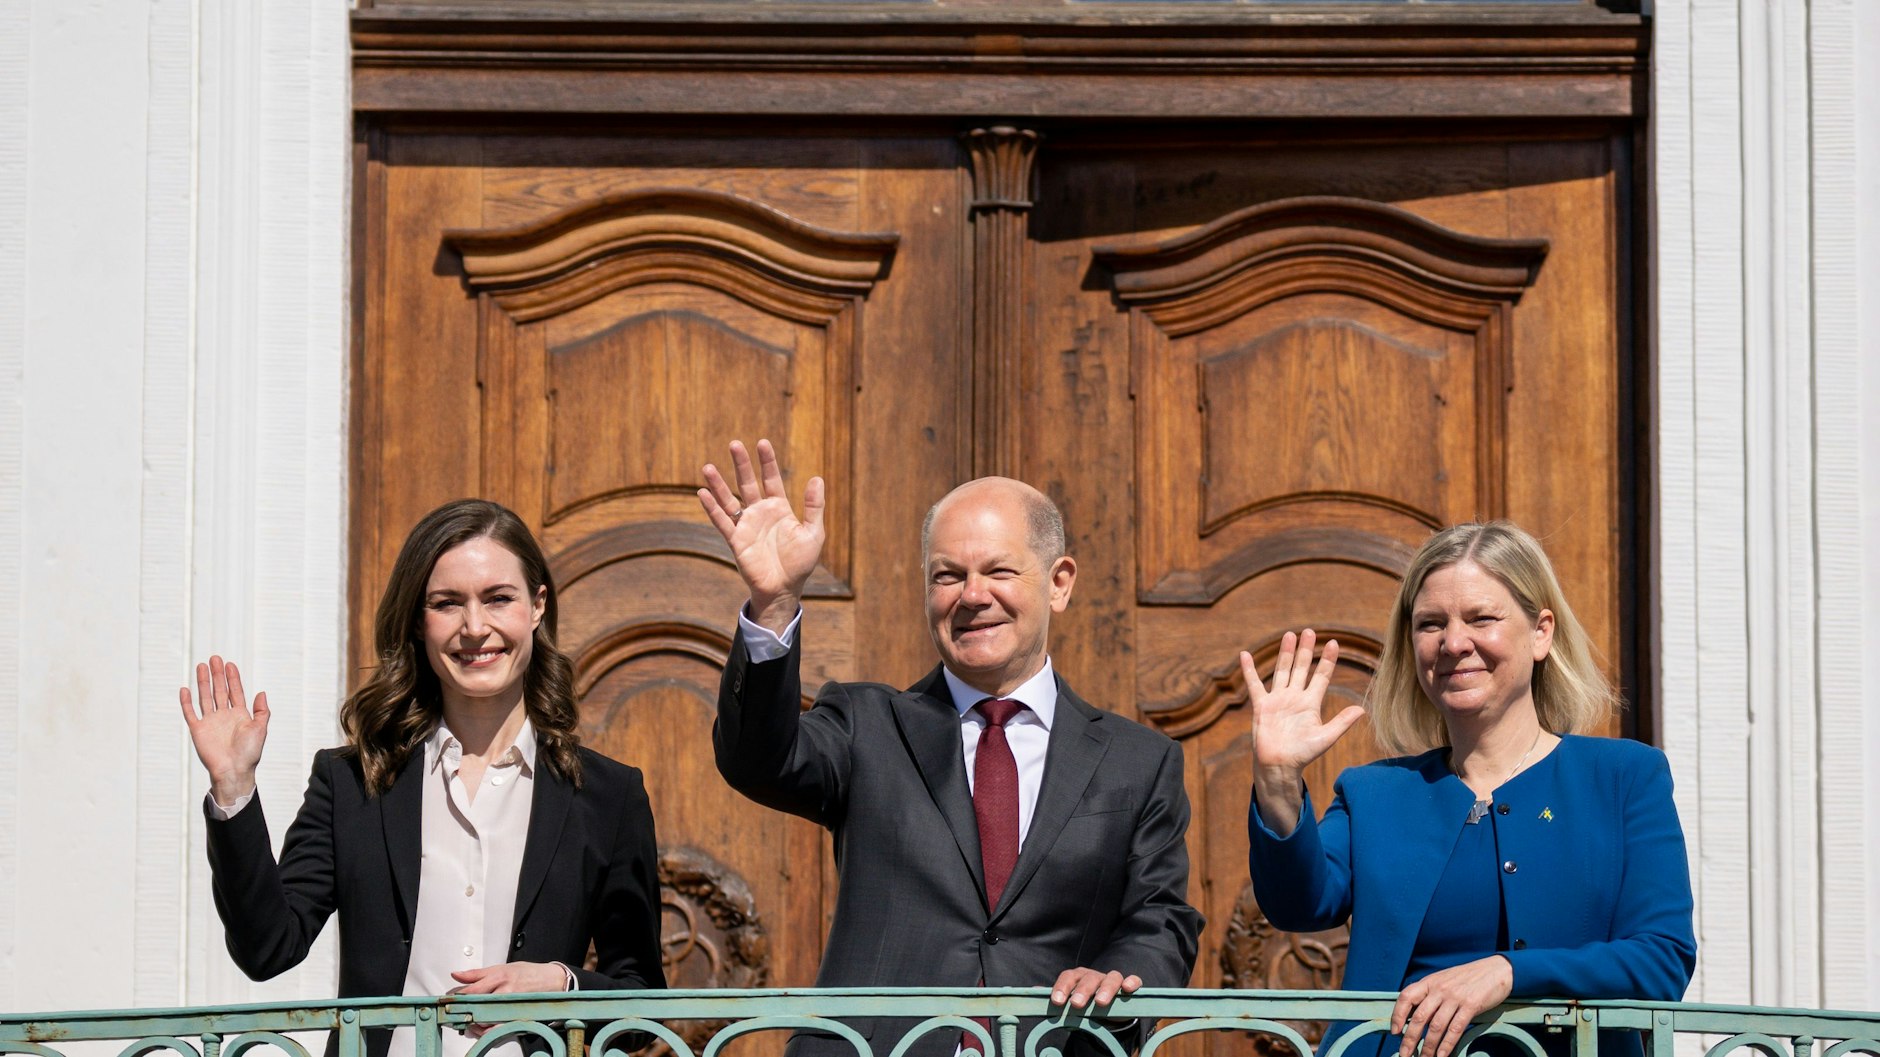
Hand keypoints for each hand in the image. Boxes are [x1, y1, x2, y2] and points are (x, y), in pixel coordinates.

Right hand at [179, 655, 269, 805]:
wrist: (234, 770)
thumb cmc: (250, 753)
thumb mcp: (260, 729)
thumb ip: (261, 711)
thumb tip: (261, 692)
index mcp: (240, 715)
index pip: (235, 691)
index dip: (232, 678)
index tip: (229, 663)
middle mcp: (224, 716)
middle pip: (219, 690)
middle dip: (217, 674)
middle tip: (214, 658)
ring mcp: (210, 722)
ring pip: (205, 697)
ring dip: (203, 682)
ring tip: (201, 666)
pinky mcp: (198, 730)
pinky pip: (190, 713)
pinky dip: (187, 702)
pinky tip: (185, 689)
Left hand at [449, 962, 572, 1036]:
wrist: (552, 980)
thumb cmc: (526, 973)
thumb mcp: (501, 968)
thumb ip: (477, 974)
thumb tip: (455, 974)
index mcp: (500, 976)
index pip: (472, 989)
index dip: (456, 997)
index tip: (446, 1002)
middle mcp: (505, 991)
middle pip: (476, 1006)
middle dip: (462, 1012)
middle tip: (452, 1016)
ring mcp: (511, 1006)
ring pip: (486, 1020)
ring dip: (472, 1024)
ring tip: (466, 1023)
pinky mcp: (516, 1017)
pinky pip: (497, 1030)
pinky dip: (486, 1032)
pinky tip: (480, 1029)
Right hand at [698, 439, 825, 634]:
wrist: (784, 588)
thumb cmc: (800, 563)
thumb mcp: (813, 533)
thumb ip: (814, 507)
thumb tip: (817, 478)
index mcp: (779, 508)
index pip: (771, 479)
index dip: (767, 462)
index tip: (762, 443)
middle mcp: (760, 512)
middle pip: (748, 483)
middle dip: (742, 464)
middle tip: (734, 444)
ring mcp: (746, 525)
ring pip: (730, 499)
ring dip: (719, 484)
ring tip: (707, 467)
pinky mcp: (736, 540)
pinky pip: (722, 521)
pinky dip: (712, 508)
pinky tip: (702, 493)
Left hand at [1049, 967, 1141, 1013]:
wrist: (1108, 1010)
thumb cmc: (1085, 1004)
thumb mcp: (1070, 1002)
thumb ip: (1055, 997)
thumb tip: (1032, 992)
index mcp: (1077, 977)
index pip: (1068, 977)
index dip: (1062, 988)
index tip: (1057, 1002)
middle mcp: (1094, 976)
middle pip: (1088, 978)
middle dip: (1082, 991)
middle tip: (1076, 1004)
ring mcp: (1112, 980)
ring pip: (1110, 978)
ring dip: (1106, 989)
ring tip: (1101, 1003)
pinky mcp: (1128, 986)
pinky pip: (1133, 980)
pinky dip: (1131, 982)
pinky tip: (1127, 989)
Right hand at [1242, 629, 1361, 833]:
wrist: (1279, 765)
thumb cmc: (1303, 754)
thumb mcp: (1326, 737)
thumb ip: (1342, 722)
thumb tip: (1362, 709)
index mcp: (1311, 703)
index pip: (1321, 676)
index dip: (1327, 660)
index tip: (1334, 643)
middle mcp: (1295, 697)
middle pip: (1301, 668)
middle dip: (1305, 650)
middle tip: (1309, 631)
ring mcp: (1278, 699)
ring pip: (1281, 671)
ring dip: (1285, 653)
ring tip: (1289, 635)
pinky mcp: (1262, 705)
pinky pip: (1255, 684)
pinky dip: (1250, 670)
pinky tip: (1245, 655)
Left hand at [1391, 956, 1512, 1056]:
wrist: (1496, 970)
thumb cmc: (1467, 978)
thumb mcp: (1444, 980)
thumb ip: (1430, 994)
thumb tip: (1414, 1016)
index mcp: (1430, 982)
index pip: (1406, 997)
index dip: (1397, 1015)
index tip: (1395, 1031)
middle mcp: (1440, 989)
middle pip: (1419, 1017)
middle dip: (1410, 1039)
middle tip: (1404, 1054)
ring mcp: (1455, 997)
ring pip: (1436, 1026)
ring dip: (1428, 1047)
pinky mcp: (1471, 1006)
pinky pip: (1455, 1029)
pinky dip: (1447, 1045)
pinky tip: (1442, 1055)